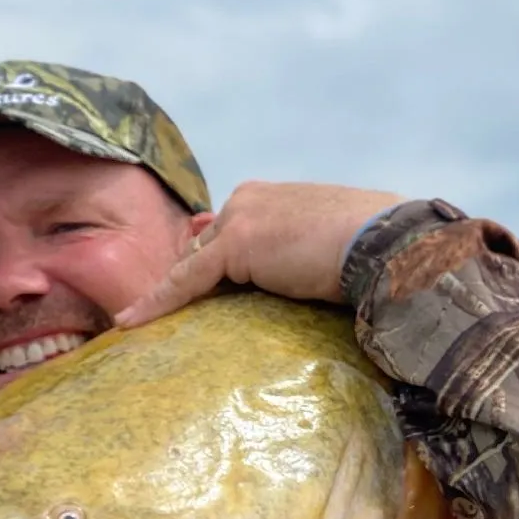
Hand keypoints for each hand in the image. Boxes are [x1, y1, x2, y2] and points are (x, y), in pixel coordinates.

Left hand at [114, 181, 403, 327]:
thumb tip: (298, 278)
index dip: (207, 260)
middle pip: (204, 247)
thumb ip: (299, 255)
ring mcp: (241, 219)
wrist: (388, 244)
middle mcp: (250, 198)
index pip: (228, 231)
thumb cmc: (376, 251)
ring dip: (170, 293)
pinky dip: (158, 302)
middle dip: (186, 277)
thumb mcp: (331, 248)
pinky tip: (131, 322)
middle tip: (158, 310)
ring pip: (193, 263)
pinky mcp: (237, 245)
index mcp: (273, 196)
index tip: (190, 277)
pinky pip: (187, 280)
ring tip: (139, 321)